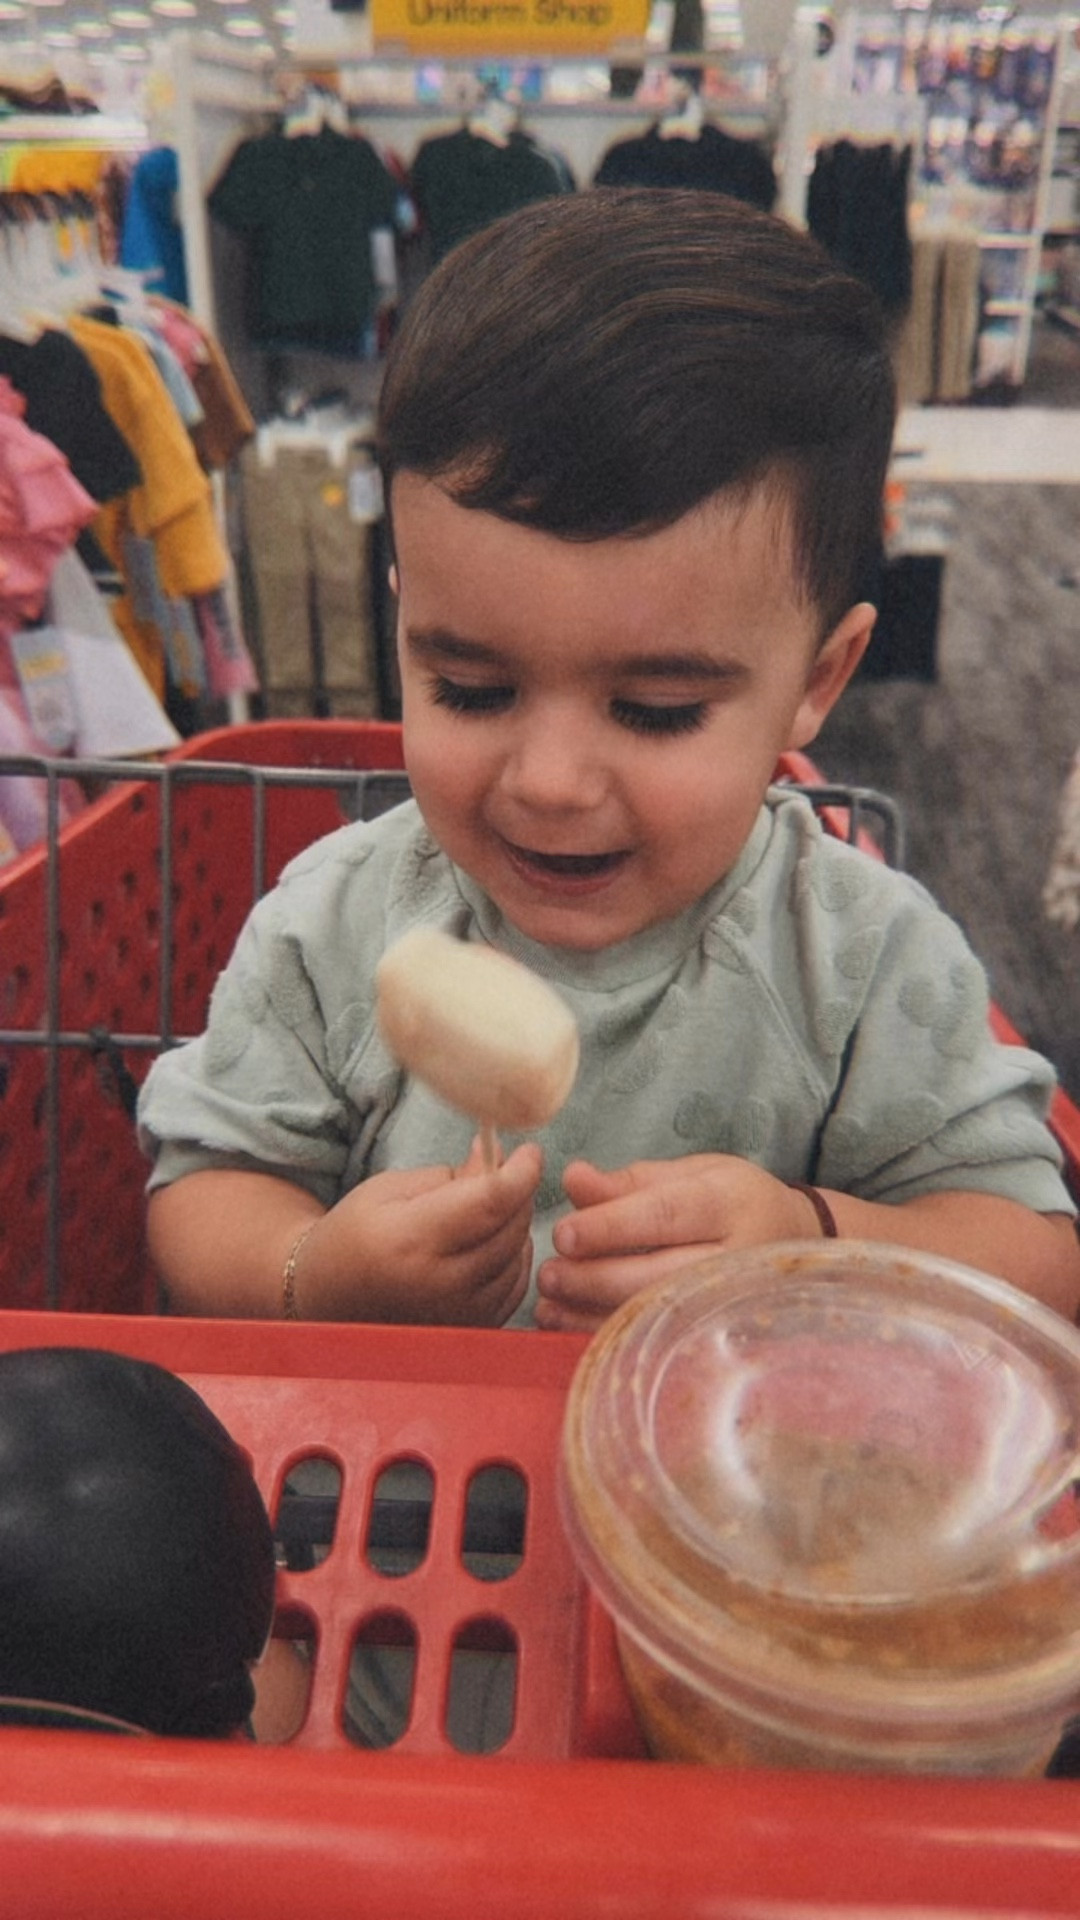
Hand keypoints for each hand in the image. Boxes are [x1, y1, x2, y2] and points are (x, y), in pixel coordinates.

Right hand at [297, 1136, 541, 1326]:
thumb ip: (451, 1175)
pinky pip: (516, 1284)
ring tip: (484, 1209)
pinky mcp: (470, 1328)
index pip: (491, 1202)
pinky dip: (512, 1256)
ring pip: (519, 1255)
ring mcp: (459, 1313)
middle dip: (517, 1192)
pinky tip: (487, 1242)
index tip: (529, 1150)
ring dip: (515, 1225)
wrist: (329, 1296)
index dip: (520, 1172)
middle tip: (501, 1172)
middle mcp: (440, 1284)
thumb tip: (498, 1155)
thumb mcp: (391, 1189)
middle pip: (511, 1227)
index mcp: (412, 1239)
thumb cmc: (355, 1234)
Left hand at [536, 1155, 817, 1332]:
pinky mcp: (720, 1335)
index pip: (665, 1215)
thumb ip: (628, 1182)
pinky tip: (568, 1327)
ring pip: (656, 1315)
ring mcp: (731, 1303)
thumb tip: (572, 1179)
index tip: (562, 1235)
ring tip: (547, 1304)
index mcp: (729, 1203)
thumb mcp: (691, 1175)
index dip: (610, 1227)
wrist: (795, 1242)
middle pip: (658, 1273)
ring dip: (592, 1314)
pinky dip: (606, 1337)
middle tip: (547, 1274)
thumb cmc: (731, 1201)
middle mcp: (736, 1257)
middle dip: (595, 1278)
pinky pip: (658, 1343)